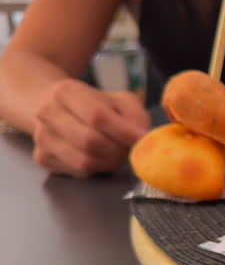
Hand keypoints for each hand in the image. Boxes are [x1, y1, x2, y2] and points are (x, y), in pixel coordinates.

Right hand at [32, 79, 149, 176]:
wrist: (55, 107)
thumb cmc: (94, 104)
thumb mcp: (120, 100)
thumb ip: (136, 116)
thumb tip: (143, 138)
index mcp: (67, 92)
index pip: (97, 116)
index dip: (123, 131)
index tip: (141, 139)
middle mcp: (48, 113)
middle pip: (90, 141)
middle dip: (118, 149)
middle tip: (130, 148)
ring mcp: (42, 137)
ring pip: (84, 161)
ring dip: (109, 162)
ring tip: (117, 152)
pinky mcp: (44, 158)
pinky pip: (79, 172)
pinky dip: (97, 168)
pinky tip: (101, 157)